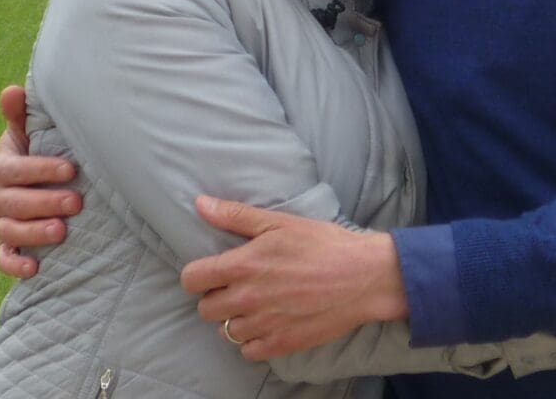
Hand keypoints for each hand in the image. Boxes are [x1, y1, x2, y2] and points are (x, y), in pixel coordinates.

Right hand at [0, 84, 81, 278]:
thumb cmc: (40, 152)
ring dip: (33, 233)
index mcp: (2, 166)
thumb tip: (11, 91)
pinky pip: (3, 259)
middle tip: (76, 202)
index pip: (11, 169)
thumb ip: (21, 114)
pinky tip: (35, 268)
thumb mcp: (30, 132)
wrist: (39, 184)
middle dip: (44, 202)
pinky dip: (15, 265)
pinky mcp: (6, 246)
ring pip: (8, 231)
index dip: (39, 170)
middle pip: (12, 202)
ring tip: (61, 232)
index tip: (71, 169)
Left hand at [181, 196, 407, 361]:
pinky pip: (248, 352)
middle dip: (217, 297)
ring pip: (226, 331)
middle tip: (239, 287)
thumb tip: (200, 204)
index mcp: (241, 266)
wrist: (363, 276)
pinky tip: (268, 324)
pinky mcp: (281, 344)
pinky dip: (253, 340)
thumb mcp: (279, 222)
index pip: (192, 279)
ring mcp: (263, 325)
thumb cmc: (322, 244)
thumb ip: (235, 216)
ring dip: (235, 319)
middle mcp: (246, 299)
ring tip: (256, 306)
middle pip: (205, 309)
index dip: (198, 275)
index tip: (213, 272)